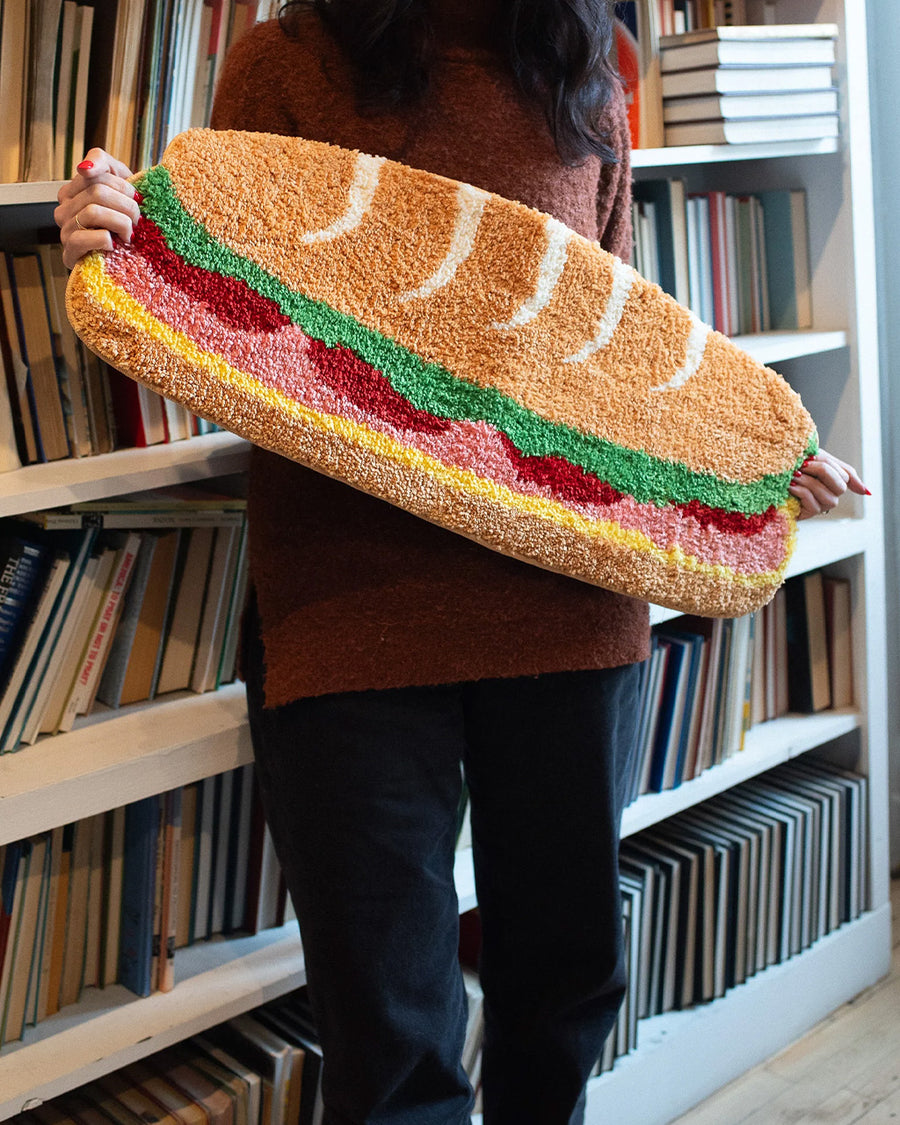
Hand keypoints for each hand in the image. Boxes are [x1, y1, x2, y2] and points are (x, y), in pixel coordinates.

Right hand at [55, 148, 141, 269]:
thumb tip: (84, 168)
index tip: (136, 200)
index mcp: (72, 192)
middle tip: (137, 220)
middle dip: (127, 206)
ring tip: (129, 234)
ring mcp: (64, 232)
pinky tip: (115, 245)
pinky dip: (105, 240)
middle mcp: (63, 210)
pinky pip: (81, 239)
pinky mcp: (70, 254)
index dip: (124, 187)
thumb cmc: (126, 215)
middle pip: (97, 192)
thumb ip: (100, 161)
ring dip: (121, 223)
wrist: (136, 253)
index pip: (95, 175)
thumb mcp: (118, 179)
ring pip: (93, 212)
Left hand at [788, 449, 869, 519]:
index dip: (829, 465)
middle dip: (821, 472)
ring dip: (809, 482)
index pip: (846, 475)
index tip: (810, 457)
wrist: (768, 479)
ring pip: (827, 496)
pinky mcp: (807, 514)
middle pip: (840, 486)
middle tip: (803, 464)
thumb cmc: (792, 466)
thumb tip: (866, 492)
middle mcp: (832, 495)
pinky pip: (812, 504)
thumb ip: (836, 468)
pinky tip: (790, 486)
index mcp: (835, 480)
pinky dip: (801, 492)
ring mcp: (821, 506)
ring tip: (794, 475)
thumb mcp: (814, 459)